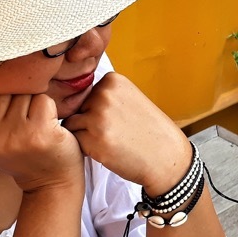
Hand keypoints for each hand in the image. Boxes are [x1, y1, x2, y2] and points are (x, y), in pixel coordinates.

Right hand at [0, 92, 82, 192]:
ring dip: (31, 101)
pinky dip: (48, 107)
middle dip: (14, 96)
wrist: (51, 183)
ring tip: (34, 123)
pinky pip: (42, 99)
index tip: (2, 104)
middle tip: (22, 119)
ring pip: (22, 92)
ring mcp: (14, 136)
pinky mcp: (39, 132)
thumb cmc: (21, 154)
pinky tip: (48, 125)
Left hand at [62, 73, 191, 193]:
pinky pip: (75, 141)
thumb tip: (71, 99)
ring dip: (84, 135)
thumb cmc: (148, 130)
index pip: (85, 93)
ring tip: (109, 141)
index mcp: (113, 80)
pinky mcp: (94, 140)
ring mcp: (98, 117)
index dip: (95, 110)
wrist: (166, 157)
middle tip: (114, 132)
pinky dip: (86, 148)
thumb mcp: (130, 98)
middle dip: (88, 122)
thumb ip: (105, 94)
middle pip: (76, 108)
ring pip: (72, 124)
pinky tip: (107, 150)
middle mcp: (103, 94)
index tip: (116, 118)